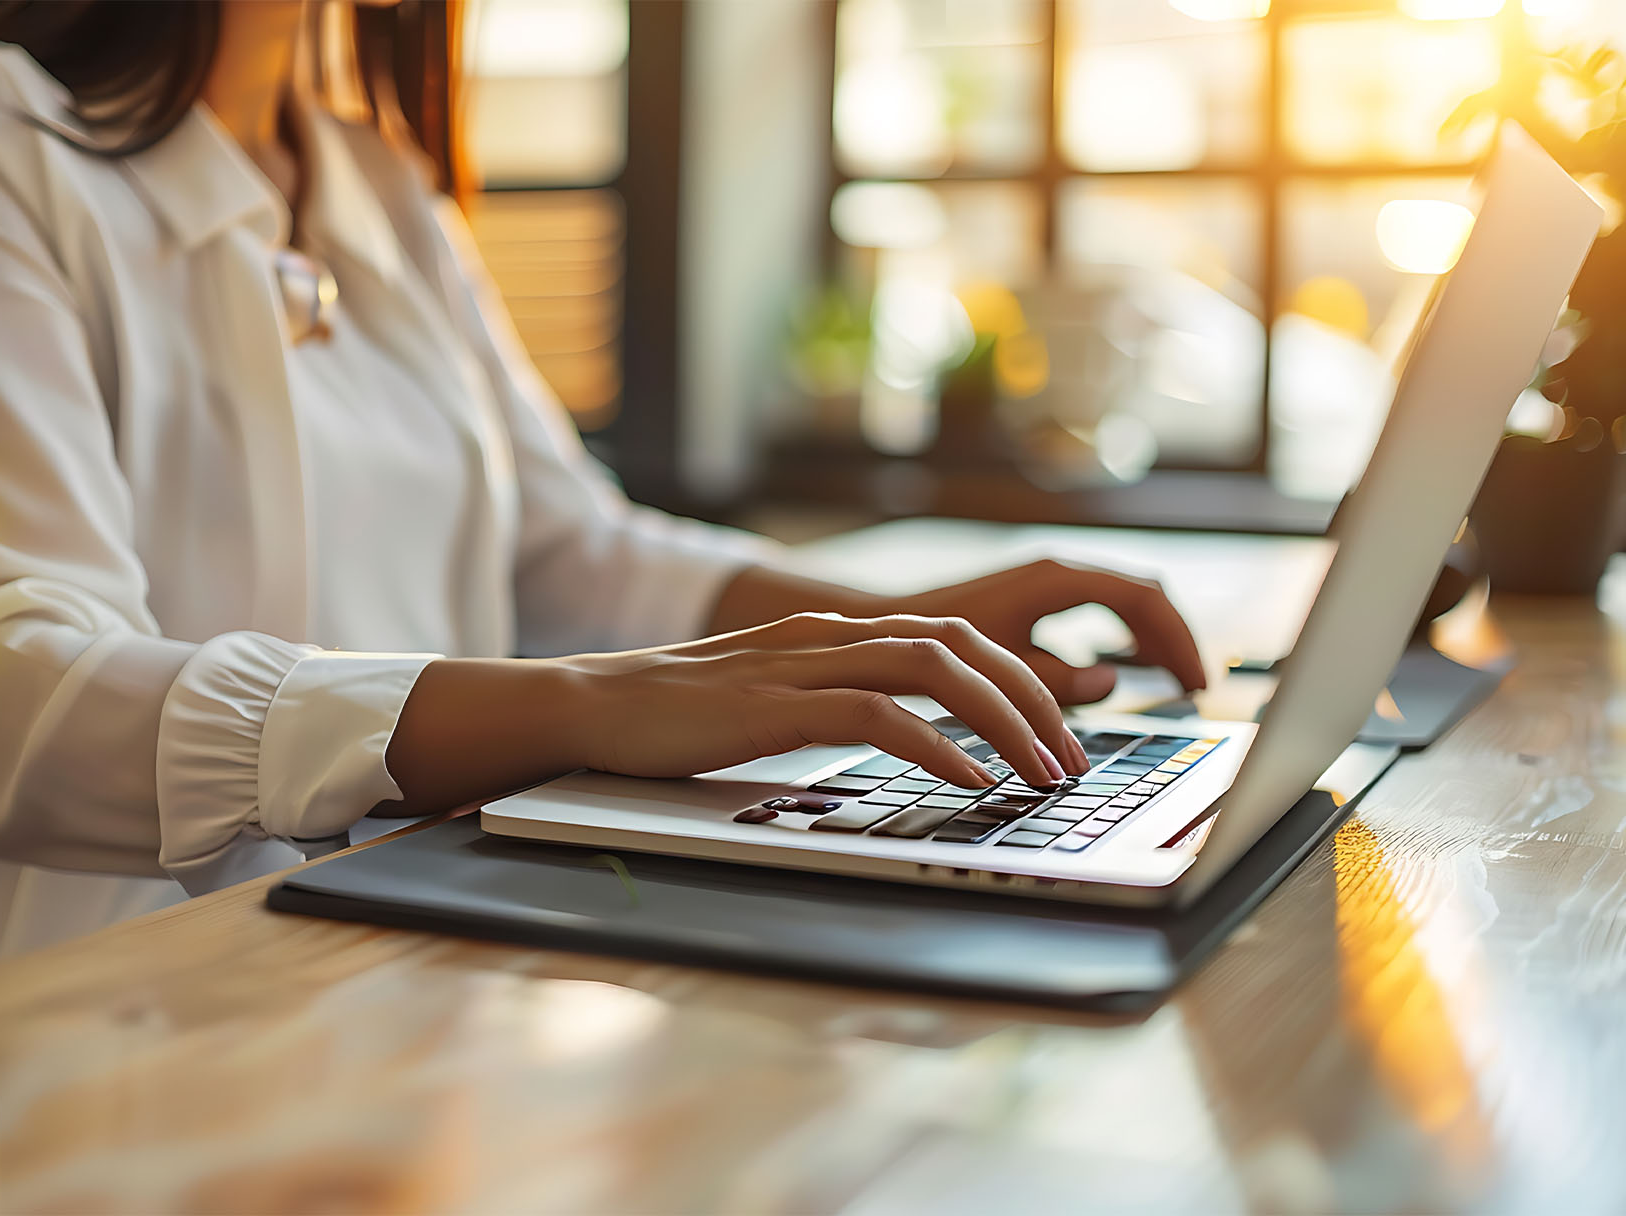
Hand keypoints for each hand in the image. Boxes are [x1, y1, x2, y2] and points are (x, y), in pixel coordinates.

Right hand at [384, 612, 1089, 814]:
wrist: (588, 704)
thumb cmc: (676, 717)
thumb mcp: (774, 699)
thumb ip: (835, 701)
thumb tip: (908, 738)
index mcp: (833, 633)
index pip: (954, 637)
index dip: (1019, 681)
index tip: (1055, 738)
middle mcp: (828, 636)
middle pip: (962, 644)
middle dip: (1033, 699)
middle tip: (1071, 761)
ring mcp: (801, 664)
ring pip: (934, 668)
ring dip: (1003, 721)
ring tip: (1040, 774)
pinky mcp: (772, 703)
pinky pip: (875, 714)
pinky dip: (935, 746)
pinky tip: (966, 781)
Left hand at [897, 559, 1207, 705]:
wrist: (888, 625)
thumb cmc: (936, 643)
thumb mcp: (1000, 666)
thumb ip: (1056, 678)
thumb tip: (1111, 680)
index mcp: (1057, 580)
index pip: (1143, 599)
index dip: (1177, 640)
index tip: (1194, 683)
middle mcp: (1060, 573)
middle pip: (1144, 596)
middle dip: (1174, 640)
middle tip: (1194, 687)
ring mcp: (1051, 584)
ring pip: (1125, 603)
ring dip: (1152, 639)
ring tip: (1174, 683)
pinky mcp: (1040, 600)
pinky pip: (1102, 612)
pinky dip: (1124, 639)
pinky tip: (1127, 670)